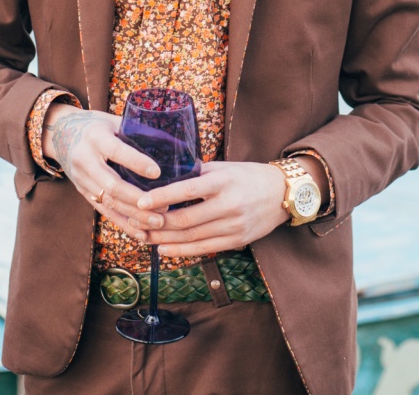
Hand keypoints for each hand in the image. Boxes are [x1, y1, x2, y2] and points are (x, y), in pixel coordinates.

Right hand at [43, 104, 164, 241]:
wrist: (61, 133)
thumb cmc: (96, 125)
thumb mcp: (113, 120)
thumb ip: (136, 131)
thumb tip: (174, 142)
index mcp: (95, 136)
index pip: (116, 151)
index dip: (136, 162)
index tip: (157, 172)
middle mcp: (85, 159)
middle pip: (111, 185)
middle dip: (138, 200)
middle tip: (164, 208)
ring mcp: (82, 179)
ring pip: (108, 203)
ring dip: (134, 216)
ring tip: (158, 223)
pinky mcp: (83, 193)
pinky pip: (104, 212)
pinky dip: (123, 224)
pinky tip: (142, 234)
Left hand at [128, 161, 290, 257]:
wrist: (283, 194)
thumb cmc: (248, 175)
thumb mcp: (224, 167)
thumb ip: (198, 173)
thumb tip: (165, 175)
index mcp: (223, 182)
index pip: (188, 190)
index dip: (163, 196)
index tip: (142, 200)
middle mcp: (228, 205)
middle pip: (186, 219)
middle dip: (157, 222)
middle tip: (135, 221)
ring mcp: (233, 226)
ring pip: (192, 237)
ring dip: (165, 238)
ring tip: (143, 236)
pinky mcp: (236, 241)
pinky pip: (204, 249)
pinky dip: (181, 251)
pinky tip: (163, 248)